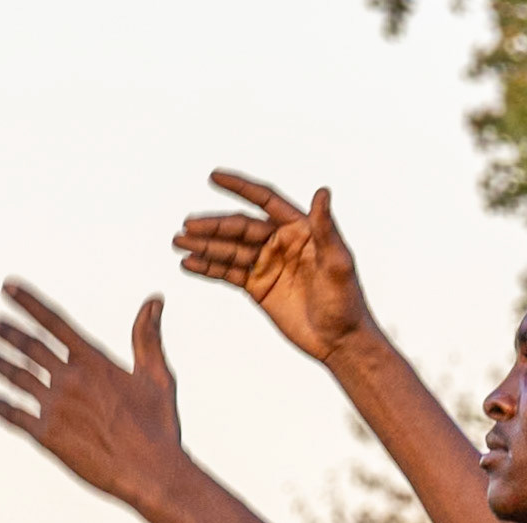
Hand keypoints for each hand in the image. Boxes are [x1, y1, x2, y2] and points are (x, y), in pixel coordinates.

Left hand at [0, 282, 182, 507]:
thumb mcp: (158, 378)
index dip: (28, 303)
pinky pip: (14, 416)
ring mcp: (55, 407)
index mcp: (95, 362)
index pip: (54, 323)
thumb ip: (147, 337)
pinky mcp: (47, 435)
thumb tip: (154, 300)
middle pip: (30, 347)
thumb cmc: (159, 427)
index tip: (7, 287)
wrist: (149, 473)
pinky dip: (2, 407)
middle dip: (8, 333)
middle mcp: (70, 379)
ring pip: (17, 378)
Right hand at [173, 171, 372, 364]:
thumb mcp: (338, 263)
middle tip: (187, 226)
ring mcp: (268, 265)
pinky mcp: (258, 287)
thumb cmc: (347, 302)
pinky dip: (209, 268)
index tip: (214, 176)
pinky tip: (189, 264)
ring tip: (178, 242)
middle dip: (213, 226)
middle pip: (240, 228)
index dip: (240, 188)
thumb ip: (325, 229)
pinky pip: (229, 273)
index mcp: (300, 229)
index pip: (265, 201)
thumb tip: (323, 191)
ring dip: (204, 246)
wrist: (341, 342)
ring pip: (230, 250)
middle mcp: (281, 242)